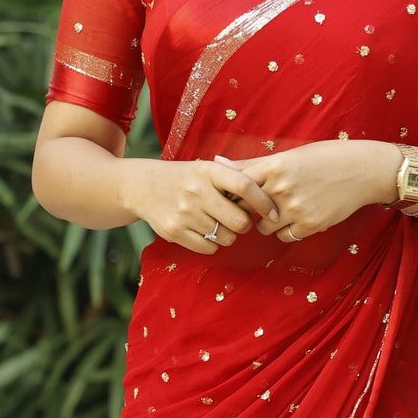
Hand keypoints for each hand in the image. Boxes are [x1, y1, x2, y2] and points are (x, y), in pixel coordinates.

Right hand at [119, 156, 278, 254]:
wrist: (144, 186)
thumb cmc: (186, 178)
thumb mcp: (207, 169)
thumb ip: (235, 177)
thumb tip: (269, 193)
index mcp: (209, 171)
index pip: (245, 186)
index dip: (264, 202)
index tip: (273, 212)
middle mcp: (196, 191)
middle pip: (239, 221)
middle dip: (244, 224)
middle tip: (238, 220)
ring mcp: (184, 213)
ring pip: (226, 238)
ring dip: (228, 235)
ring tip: (218, 224)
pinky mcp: (174, 231)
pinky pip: (209, 248)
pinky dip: (213, 245)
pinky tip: (205, 232)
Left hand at [215, 140, 396, 241]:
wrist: (362, 170)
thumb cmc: (324, 158)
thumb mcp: (289, 155)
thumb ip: (252, 163)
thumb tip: (217, 161)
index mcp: (275, 165)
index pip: (237, 184)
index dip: (230, 193)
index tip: (230, 196)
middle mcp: (281, 188)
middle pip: (245, 209)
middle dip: (245, 211)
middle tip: (252, 208)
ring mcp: (295, 208)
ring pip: (263, 228)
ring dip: (265, 223)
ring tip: (278, 211)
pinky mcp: (309, 224)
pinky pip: (284, 236)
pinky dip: (285, 231)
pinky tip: (294, 218)